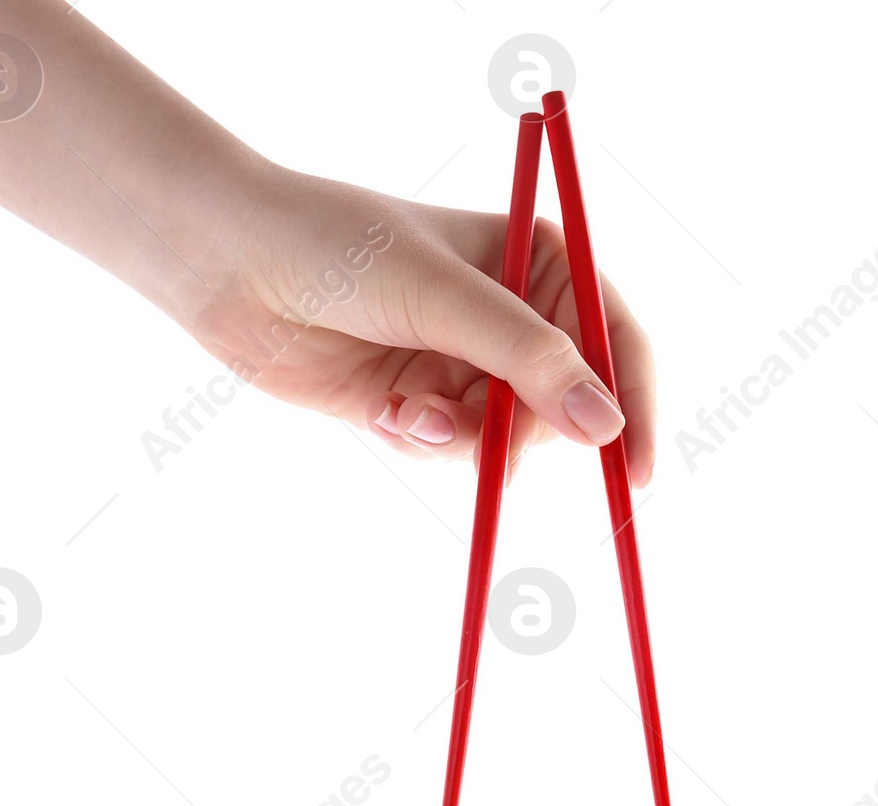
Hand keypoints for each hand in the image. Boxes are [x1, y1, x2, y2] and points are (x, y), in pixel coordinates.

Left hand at [191, 165, 655, 479]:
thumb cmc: (338, 247)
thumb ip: (529, 360)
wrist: (230, 264)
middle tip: (473, 429)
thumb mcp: (445, 297)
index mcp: (538, 262)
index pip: (616, 340)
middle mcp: (512, 314)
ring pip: (509, 440)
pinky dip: (425, 442)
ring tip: (409, 412)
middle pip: (566, 405)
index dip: (633, 405)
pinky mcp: (425, 401)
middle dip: (522, 429)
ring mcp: (469, 361)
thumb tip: (605, 427)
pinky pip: (458, 451)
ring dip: (462, 438)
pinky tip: (385, 412)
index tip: (632, 472)